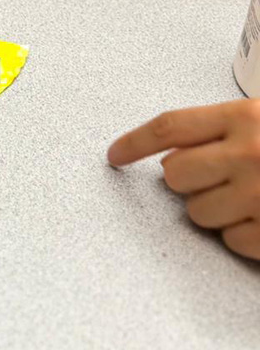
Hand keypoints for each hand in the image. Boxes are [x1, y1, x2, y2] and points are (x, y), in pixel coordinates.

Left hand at [108, 100, 259, 259]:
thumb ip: (217, 129)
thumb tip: (168, 155)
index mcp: (242, 116)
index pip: (168, 126)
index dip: (133, 141)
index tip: (113, 155)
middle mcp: (250, 153)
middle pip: (175, 176)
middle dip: (186, 180)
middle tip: (214, 176)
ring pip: (199, 214)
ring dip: (214, 209)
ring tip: (248, 196)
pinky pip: (233, 243)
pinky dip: (242, 236)